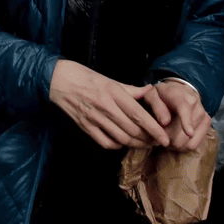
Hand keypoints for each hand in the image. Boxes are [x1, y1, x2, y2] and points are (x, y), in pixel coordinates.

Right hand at [47, 59, 171, 149]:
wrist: (58, 80)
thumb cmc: (85, 77)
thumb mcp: (110, 79)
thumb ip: (131, 89)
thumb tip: (149, 91)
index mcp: (113, 92)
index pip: (139, 115)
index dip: (154, 129)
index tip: (165, 138)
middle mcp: (105, 106)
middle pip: (132, 130)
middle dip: (149, 139)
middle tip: (158, 142)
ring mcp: (94, 118)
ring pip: (121, 139)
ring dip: (136, 144)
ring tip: (145, 144)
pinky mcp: (85, 126)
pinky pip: (106, 142)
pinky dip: (118, 146)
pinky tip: (124, 143)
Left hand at [155, 79, 211, 151]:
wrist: (178, 91)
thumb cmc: (161, 95)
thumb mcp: (151, 95)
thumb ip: (155, 106)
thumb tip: (165, 122)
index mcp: (179, 95)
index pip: (184, 109)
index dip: (187, 122)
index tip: (189, 133)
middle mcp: (194, 103)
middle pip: (184, 133)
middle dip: (169, 139)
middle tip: (160, 136)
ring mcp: (202, 113)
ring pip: (189, 142)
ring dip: (176, 144)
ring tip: (167, 136)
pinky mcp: (206, 122)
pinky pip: (194, 145)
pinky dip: (184, 146)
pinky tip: (176, 139)